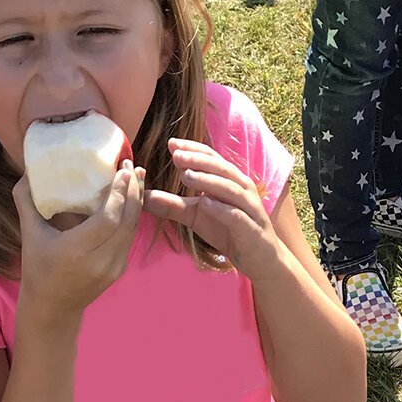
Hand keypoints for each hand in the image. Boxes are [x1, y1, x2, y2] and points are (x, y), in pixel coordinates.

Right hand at [15, 163, 144, 318]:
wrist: (52, 308)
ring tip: (136, 177)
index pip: (108, 219)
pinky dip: (132, 217)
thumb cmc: (37, 268)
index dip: (119, 193)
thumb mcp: (29, 234)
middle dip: (133, 191)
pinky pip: (129, 238)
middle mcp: (99, 261)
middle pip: (126, 222)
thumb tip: (27, 171)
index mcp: (76, 251)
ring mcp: (113, 268)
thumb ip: (26, 201)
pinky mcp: (119, 270)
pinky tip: (131, 200)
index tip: (123, 170)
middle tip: (131, 166)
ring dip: (136, 202)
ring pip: (132, 229)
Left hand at [142, 138, 285, 280]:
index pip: (211, 158)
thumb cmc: (228, 231)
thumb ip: (171, 205)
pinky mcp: (251, 228)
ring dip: (208, 180)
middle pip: (220, 168)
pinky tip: (205, 204)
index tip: (171, 143)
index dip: (193, 149)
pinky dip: (221, 208)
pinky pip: (236, 216)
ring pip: (229, 188)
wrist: (260, 258)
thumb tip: (142, 197)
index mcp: (228, 180)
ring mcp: (249, 208)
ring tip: (186, 175)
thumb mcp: (195, 217)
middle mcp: (241, 189)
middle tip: (176, 155)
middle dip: (198, 160)